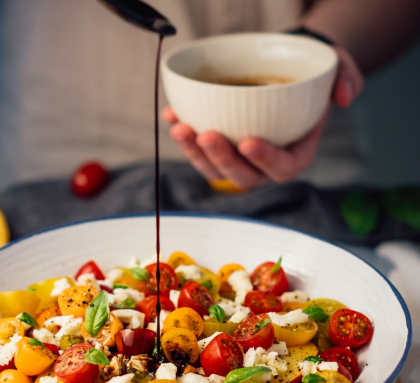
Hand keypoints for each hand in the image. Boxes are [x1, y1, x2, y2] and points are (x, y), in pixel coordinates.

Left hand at [162, 46, 362, 189]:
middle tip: (205, 134)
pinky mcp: (219, 146)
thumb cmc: (308, 76)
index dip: (266, 160)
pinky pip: (198, 150)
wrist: (282, 71)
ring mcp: (238, 158)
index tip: (249, 141)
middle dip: (221, 159)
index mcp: (295, 154)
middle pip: (242, 176)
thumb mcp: (337, 70)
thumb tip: (344, 97)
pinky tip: (172, 115)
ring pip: (214, 169)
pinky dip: (183, 135)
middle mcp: (264, 163)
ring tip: (179, 127)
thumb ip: (348, 79)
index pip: (282, 169)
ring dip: (194, 152)